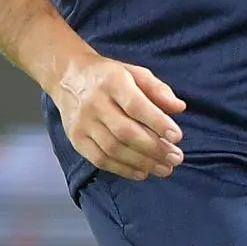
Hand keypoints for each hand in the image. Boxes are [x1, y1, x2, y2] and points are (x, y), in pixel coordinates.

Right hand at [53, 55, 186, 180]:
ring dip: (142, 162)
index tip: (177, 137)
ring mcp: (82, 123)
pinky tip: (142, 172)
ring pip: (113, 149)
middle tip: (176, 158)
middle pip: (125, 131)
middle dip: (154, 148)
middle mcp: (94, 102)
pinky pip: (100, 159)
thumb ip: (158, 89)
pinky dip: (123, 169)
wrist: (67, 77)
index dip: (158, 123)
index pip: (136, 105)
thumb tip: (179, 108)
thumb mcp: (135, 73)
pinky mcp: (76, 139)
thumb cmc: (108, 76)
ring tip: (165, 168)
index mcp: (111, 82)